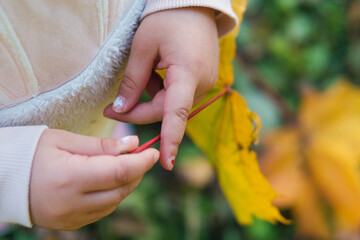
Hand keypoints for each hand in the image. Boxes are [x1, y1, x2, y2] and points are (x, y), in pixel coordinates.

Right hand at [29, 129, 158, 229]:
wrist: (4, 178)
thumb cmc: (32, 151)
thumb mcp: (65, 140)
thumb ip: (102, 145)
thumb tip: (133, 144)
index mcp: (70, 178)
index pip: (119, 172)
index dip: (141, 162)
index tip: (153, 152)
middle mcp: (72, 203)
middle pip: (121, 190)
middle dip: (137, 172)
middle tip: (140, 155)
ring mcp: (71, 218)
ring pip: (114, 203)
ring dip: (126, 184)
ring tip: (125, 166)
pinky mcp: (70, 224)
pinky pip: (102, 212)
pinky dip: (112, 196)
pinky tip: (109, 182)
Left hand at [104, 7, 218, 169]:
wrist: (193, 4)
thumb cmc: (166, 19)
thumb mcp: (142, 48)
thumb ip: (132, 81)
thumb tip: (120, 109)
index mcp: (187, 73)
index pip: (176, 114)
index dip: (170, 140)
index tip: (166, 164)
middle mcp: (201, 83)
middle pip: (166, 110)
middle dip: (139, 110)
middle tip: (112, 106)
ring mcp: (204, 82)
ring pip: (171, 103)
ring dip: (152, 96)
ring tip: (144, 68)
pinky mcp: (202, 79)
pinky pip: (178, 94)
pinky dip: (163, 89)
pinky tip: (157, 70)